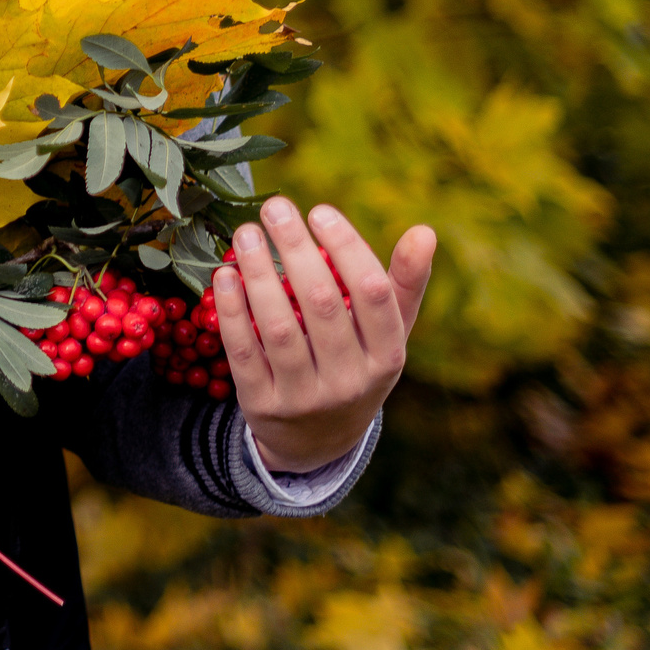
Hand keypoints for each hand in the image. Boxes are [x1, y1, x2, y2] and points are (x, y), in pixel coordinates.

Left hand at [215, 198, 437, 471]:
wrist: (317, 442)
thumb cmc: (357, 365)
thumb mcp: (387, 335)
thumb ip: (404, 284)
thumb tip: (425, 231)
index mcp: (387, 358)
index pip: (373, 294)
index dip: (348, 248)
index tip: (320, 211)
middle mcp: (349, 381)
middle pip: (321, 304)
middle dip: (296, 249)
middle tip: (275, 207)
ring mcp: (304, 396)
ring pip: (278, 327)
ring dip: (258, 274)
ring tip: (246, 233)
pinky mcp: (262, 404)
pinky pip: (243, 351)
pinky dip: (231, 310)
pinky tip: (224, 274)